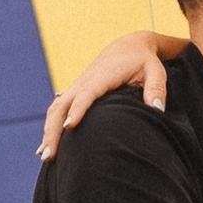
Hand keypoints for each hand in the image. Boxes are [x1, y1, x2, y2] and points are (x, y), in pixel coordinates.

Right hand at [39, 31, 171, 160]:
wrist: (129, 46)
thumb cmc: (144, 61)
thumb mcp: (156, 71)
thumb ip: (156, 89)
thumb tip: (157, 109)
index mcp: (104, 75)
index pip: (88, 93)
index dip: (78, 109)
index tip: (69, 126)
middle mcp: (85, 80)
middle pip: (62, 104)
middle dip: (53, 129)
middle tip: (49, 155)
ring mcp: (78, 85)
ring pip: (55, 108)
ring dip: (48, 131)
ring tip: (44, 156)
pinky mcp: (76, 91)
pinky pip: (57, 108)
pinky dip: (50, 125)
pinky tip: (48, 145)